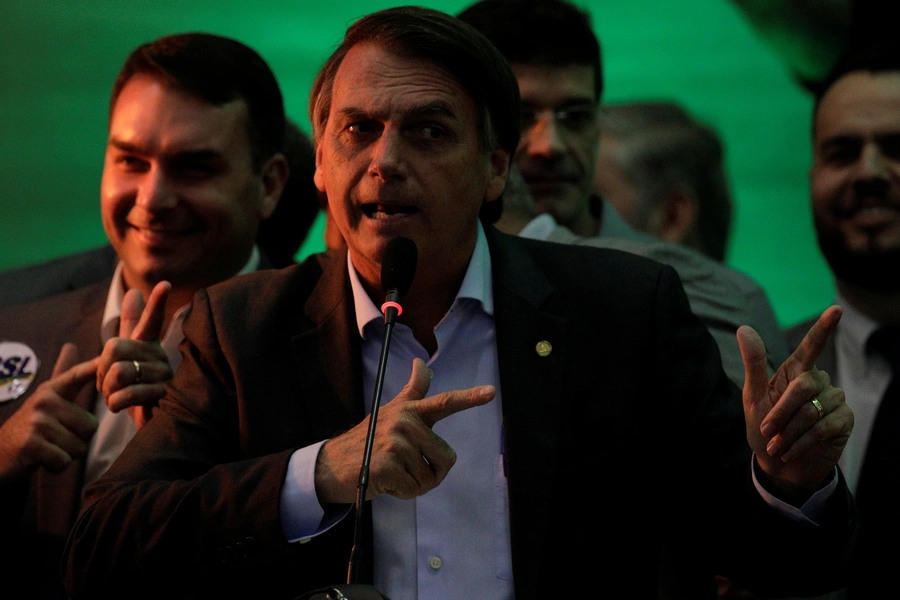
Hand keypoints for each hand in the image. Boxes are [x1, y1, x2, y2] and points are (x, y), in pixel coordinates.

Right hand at [0, 343, 98, 482]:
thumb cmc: (30, 428)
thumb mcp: (45, 399)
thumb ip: (62, 375)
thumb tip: (71, 345)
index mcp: (51, 390)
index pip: (76, 375)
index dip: (94, 367)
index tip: (107, 358)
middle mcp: (45, 401)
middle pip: (91, 426)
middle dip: (78, 440)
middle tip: (54, 439)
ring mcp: (38, 421)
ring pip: (79, 446)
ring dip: (67, 455)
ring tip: (47, 448)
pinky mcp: (32, 444)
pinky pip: (64, 461)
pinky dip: (56, 467)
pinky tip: (41, 460)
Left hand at [96, 281, 171, 429]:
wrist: (150, 425)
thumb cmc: (136, 391)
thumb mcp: (128, 359)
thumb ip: (130, 328)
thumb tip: (133, 291)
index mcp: (150, 346)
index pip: (153, 320)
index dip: (157, 302)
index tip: (165, 284)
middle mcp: (161, 357)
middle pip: (116, 347)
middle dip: (102, 371)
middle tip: (109, 385)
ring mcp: (165, 377)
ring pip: (120, 372)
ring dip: (109, 391)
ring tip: (118, 398)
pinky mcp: (164, 397)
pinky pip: (128, 393)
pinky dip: (116, 403)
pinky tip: (121, 407)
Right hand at [314, 358, 495, 503]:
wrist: (333, 464)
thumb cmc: (368, 439)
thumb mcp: (391, 411)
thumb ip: (413, 392)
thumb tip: (422, 363)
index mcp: (409, 411)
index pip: (444, 402)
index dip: (470, 397)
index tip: (491, 392)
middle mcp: (405, 423)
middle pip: (447, 458)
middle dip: (433, 472)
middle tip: (408, 468)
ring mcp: (396, 443)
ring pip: (430, 478)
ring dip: (415, 485)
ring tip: (393, 473)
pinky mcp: (388, 465)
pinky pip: (414, 489)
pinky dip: (403, 493)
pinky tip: (386, 482)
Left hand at [739, 305, 852, 498]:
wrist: (778, 464)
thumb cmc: (765, 428)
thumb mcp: (753, 398)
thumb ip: (753, 364)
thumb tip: (744, 328)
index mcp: (796, 371)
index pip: (811, 346)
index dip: (823, 328)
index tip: (836, 309)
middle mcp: (818, 381)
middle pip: (804, 386)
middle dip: (781, 412)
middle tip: (768, 431)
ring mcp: (834, 401)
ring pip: (811, 411)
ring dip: (788, 432)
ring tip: (777, 445)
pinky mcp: (843, 422)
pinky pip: (821, 429)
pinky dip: (800, 443)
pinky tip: (789, 452)